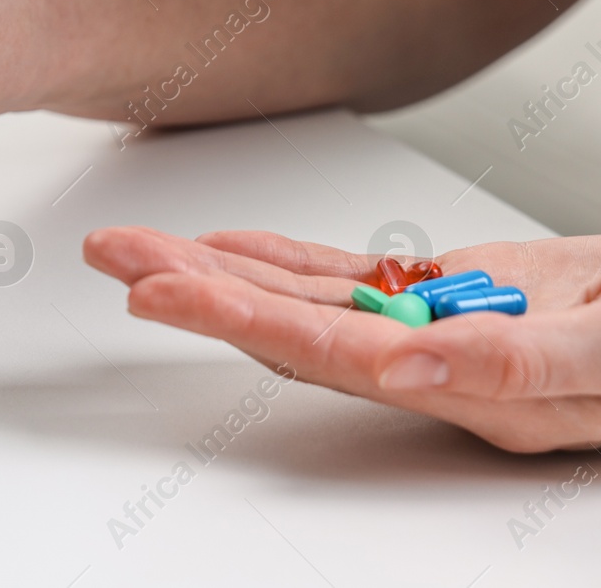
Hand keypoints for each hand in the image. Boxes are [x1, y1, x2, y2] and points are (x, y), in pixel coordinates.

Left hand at [84, 225, 600, 452]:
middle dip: (193, 288)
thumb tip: (412, 365)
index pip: (322, 351)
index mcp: (456, 385)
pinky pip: (343, 277)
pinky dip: (282, 258)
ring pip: (299, 297)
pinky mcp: (439, 294)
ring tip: (138, 246)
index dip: (236, 318)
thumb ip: (515, 364)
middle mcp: (421, 362)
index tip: (160, 293)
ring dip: (215, 268)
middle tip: (114, 256)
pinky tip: (225, 244)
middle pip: (286, 324)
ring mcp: (423, 326)